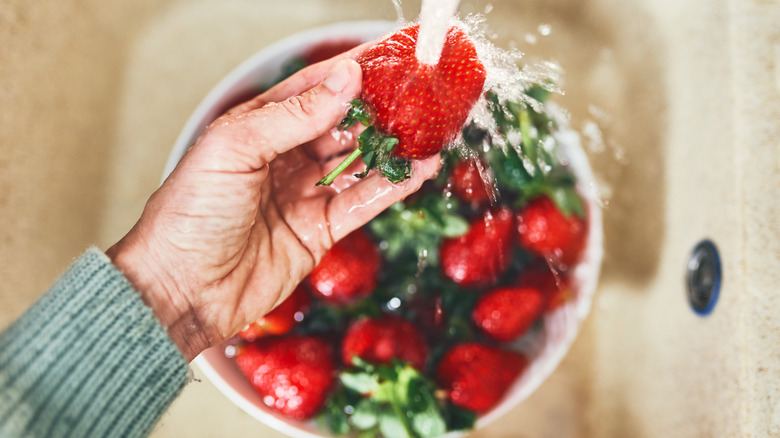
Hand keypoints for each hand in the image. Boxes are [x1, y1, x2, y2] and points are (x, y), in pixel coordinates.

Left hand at [107, 54, 440, 360]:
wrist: (180, 289)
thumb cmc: (191, 214)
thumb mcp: (236, 149)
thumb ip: (294, 115)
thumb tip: (345, 80)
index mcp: (258, 127)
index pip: (313, 88)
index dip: (349, 71)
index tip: (387, 56)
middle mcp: (284, 156)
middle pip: (342, 124)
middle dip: (378, 108)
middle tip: (418, 93)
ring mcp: (304, 193)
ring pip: (358, 162)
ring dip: (391, 146)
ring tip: (429, 128)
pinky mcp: (319, 231)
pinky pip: (363, 202)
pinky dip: (393, 186)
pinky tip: (420, 169)